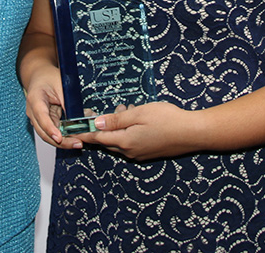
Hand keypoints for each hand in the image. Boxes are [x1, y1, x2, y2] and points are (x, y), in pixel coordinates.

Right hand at [23, 65, 82, 149]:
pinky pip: (52, 132)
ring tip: (78, 143)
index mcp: (35, 100)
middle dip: (60, 141)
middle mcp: (33, 112)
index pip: (41, 117)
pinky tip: (74, 139)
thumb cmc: (49, 77)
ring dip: (62, 141)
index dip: (50, 129)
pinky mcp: (44, 122)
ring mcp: (37, 119)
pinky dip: (63, 137)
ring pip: (48, 135)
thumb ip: (67, 101)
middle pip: (43, 132)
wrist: (40, 76)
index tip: (59, 138)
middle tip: (77, 144)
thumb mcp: (60, 84)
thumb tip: (76, 118)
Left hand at [78, 101, 195, 160]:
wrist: (193, 133)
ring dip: (115, 126)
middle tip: (93, 112)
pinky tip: (134, 118)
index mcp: (125, 142)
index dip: (83, 131)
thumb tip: (96, 124)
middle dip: (99, 126)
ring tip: (122, 109)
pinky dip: (126, 131)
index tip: (71, 128)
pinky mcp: (148, 152)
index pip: (97, 137)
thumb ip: (116, 120)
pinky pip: (129, 142)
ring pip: (118, 140)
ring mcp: (139, 154)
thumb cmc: (168, 120)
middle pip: (106, 140)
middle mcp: (130, 151)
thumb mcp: (139, 113)